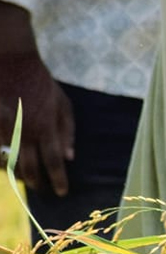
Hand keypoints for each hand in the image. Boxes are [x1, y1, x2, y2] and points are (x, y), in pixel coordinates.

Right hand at [0, 43, 72, 196]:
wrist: (11, 60)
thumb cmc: (41, 82)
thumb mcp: (63, 103)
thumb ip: (68, 131)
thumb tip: (70, 156)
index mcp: (46, 127)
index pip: (53, 162)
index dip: (58, 180)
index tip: (62, 192)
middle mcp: (24, 131)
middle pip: (28, 167)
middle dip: (35, 181)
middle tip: (40, 188)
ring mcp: (4, 127)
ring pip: (8, 160)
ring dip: (16, 171)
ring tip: (23, 176)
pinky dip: (0, 157)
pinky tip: (6, 162)